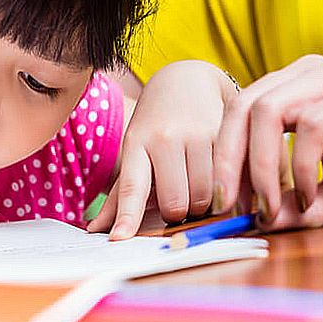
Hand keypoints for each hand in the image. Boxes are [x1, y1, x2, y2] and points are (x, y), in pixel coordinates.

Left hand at [87, 60, 235, 238]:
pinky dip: (223, 191)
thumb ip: (120, 194)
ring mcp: (197, 135)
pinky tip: (218, 176)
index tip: (119, 240)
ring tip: (197, 185)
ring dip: (202, 204)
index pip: (130, 187)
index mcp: (137, 143)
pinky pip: (227, 183)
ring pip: (204, 199)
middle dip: (178, 213)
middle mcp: (165, 138)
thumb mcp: (134, 150)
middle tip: (178, 198)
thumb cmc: (156, 126)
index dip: (127, 217)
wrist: (187, 81)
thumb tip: (95, 230)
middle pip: (175, 204)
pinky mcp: (225, 135)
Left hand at [214, 54, 322, 229]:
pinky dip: (300, 167)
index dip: (221, 162)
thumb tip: (248, 223)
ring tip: (272, 208)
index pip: (235, 117)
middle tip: (234, 209)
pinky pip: (310, 126)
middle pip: (240, 110)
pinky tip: (309, 196)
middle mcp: (307, 76)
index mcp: (293, 91)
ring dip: (261, 167)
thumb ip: (289, 206)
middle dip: (228, 164)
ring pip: (267, 111)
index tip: (223, 208)